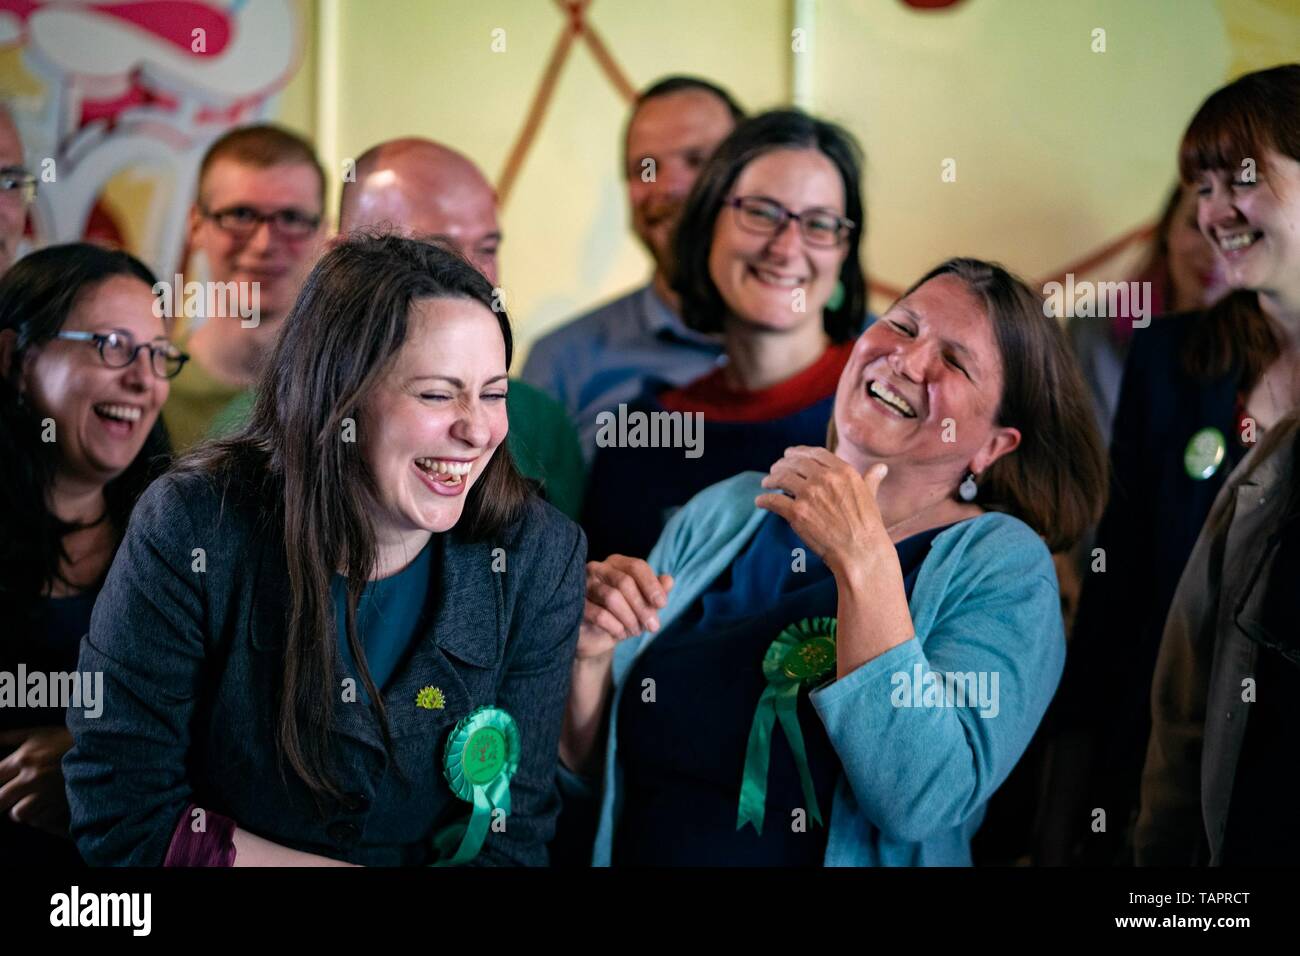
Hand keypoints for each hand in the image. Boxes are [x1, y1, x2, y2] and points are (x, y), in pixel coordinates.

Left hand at [0, 725, 74, 836]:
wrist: (101, 750)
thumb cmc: (67, 739)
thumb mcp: (39, 732)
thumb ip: (10, 736)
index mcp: (24, 758)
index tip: (1, 781)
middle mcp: (32, 778)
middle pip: (0, 800)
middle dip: (1, 799)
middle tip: (7, 796)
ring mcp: (47, 793)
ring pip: (18, 814)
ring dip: (19, 810)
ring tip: (26, 802)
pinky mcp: (61, 804)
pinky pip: (39, 820)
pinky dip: (38, 816)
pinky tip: (43, 806)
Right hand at [578, 555, 672, 660]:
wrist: (596, 638)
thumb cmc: (622, 615)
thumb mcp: (644, 604)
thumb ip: (657, 592)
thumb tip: (669, 580)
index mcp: (616, 564)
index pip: (636, 566)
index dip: (651, 585)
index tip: (662, 604)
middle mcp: (597, 569)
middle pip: (624, 582)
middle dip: (643, 606)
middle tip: (653, 626)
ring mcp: (583, 586)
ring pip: (612, 597)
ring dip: (630, 618)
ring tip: (636, 631)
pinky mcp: (575, 606)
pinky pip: (600, 614)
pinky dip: (616, 627)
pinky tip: (621, 634)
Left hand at [756, 446, 892, 581]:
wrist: (861, 553)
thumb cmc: (868, 527)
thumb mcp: (870, 496)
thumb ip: (871, 479)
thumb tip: (881, 467)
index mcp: (843, 471)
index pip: (814, 453)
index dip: (799, 452)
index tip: (790, 454)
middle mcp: (825, 479)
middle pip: (795, 463)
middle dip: (782, 464)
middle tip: (775, 469)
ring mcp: (809, 495)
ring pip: (781, 478)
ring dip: (770, 479)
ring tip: (766, 483)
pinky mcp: (797, 513)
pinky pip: (773, 501)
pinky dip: (764, 500)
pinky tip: (760, 501)